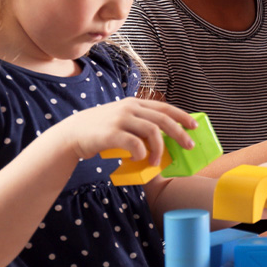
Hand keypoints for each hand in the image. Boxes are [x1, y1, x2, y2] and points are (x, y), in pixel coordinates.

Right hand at [52, 97, 196, 165]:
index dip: (182, 116)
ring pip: (152, 131)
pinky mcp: (111, 133)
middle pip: (163, 119)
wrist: (72, 133)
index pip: (165, 107)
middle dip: (179, 133)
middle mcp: (129, 108)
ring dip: (159, 149)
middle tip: (188, 146)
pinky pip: (134, 144)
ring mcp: (120, 119)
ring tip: (157, 162)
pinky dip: (141, 153)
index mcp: (135, 104)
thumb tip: (165, 138)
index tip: (194, 126)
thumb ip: (140, 123)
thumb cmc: (102, 129)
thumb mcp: (123, 119)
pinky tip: (139, 159)